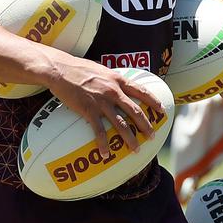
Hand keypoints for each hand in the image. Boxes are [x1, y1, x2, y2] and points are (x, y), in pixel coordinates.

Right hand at [46, 56, 164, 157]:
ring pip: (121, 124)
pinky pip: (99, 131)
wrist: (60, 69)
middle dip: (146, 125)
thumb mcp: (101, 69)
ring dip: (130, 138)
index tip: (162, 110)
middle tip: (152, 137)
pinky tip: (106, 154)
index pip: (141, 91)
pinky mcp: (88, 110)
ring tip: (135, 150)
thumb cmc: (78, 68)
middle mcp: (113, 91)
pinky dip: (103, 144)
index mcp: (117, 80)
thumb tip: (118, 82)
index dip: (153, 101)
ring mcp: (101, 102)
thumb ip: (111, 78)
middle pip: (135, 111)